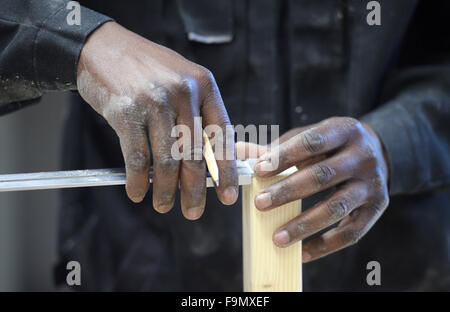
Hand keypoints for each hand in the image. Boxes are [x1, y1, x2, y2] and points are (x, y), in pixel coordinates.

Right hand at [77, 22, 237, 218]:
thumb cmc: (147, 70)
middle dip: (194, 190)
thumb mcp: (181, 82)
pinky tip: (137, 192)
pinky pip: (136, 157)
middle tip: (193, 212)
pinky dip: (137, 181)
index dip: (227, 170)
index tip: (227, 196)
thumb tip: (208, 163)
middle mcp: (182, 92)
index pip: (222, 135)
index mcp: (204, 85)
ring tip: (162, 205)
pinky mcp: (126, 112)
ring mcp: (154, 101)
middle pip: (195, 154)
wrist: (103, 47)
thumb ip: (196, 116)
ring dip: (165, 190)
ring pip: (166, 161)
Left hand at [236, 117, 389, 261]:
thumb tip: (237, 153)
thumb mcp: (311, 136)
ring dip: (304, 225)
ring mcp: (373, 184)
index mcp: (344, 130)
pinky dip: (325, 245)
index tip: (258, 170)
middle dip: (288, 191)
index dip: (284, 157)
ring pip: (337, 207)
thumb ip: (277, 147)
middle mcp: (363, 156)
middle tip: (259, 204)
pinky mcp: (376, 208)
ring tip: (277, 238)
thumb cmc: (332, 145)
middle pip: (322, 176)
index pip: (312, 142)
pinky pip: (351, 233)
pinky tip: (301, 252)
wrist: (379, 151)